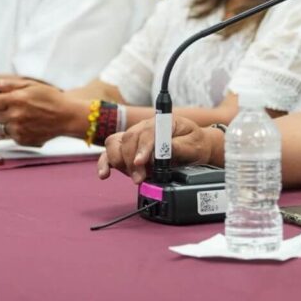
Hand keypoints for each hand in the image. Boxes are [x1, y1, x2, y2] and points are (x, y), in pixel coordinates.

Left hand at [0, 77, 77, 146]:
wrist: (67, 117)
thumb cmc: (52, 98)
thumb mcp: (32, 85)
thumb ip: (10, 84)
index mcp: (16, 100)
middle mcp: (15, 116)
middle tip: (1, 106)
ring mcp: (17, 130)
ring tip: (12, 115)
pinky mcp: (21, 140)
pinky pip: (7, 135)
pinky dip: (10, 129)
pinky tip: (21, 123)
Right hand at [97, 116, 219, 183]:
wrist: (195, 148)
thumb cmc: (194, 144)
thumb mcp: (193, 145)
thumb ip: (178, 147)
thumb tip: (164, 150)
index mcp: (162, 122)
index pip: (147, 131)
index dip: (142, 147)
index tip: (141, 162)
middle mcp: (145, 127)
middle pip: (129, 138)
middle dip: (132, 160)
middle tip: (140, 177)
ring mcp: (134, 138)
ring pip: (115, 143)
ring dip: (120, 162)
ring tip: (135, 177)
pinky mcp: (128, 150)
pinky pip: (110, 153)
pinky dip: (105, 163)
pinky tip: (104, 174)